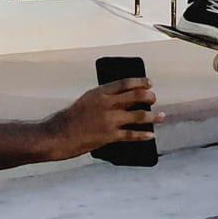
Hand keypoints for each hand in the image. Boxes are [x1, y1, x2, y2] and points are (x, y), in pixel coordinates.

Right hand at [45, 78, 161, 159]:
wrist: (56, 136)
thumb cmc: (66, 120)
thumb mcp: (84, 102)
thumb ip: (100, 100)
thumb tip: (117, 102)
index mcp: (99, 93)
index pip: (124, 83)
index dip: (140, 82)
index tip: (149, 82)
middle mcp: (107, 104)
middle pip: (135, 96)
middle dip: (148, 97)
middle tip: (154, 98)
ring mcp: (110, 120)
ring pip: (138, 115)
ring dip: (153, 116)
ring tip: (161, 116)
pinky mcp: (110, 136)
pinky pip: (132, 134)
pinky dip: (144, 135)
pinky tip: (151, 135)